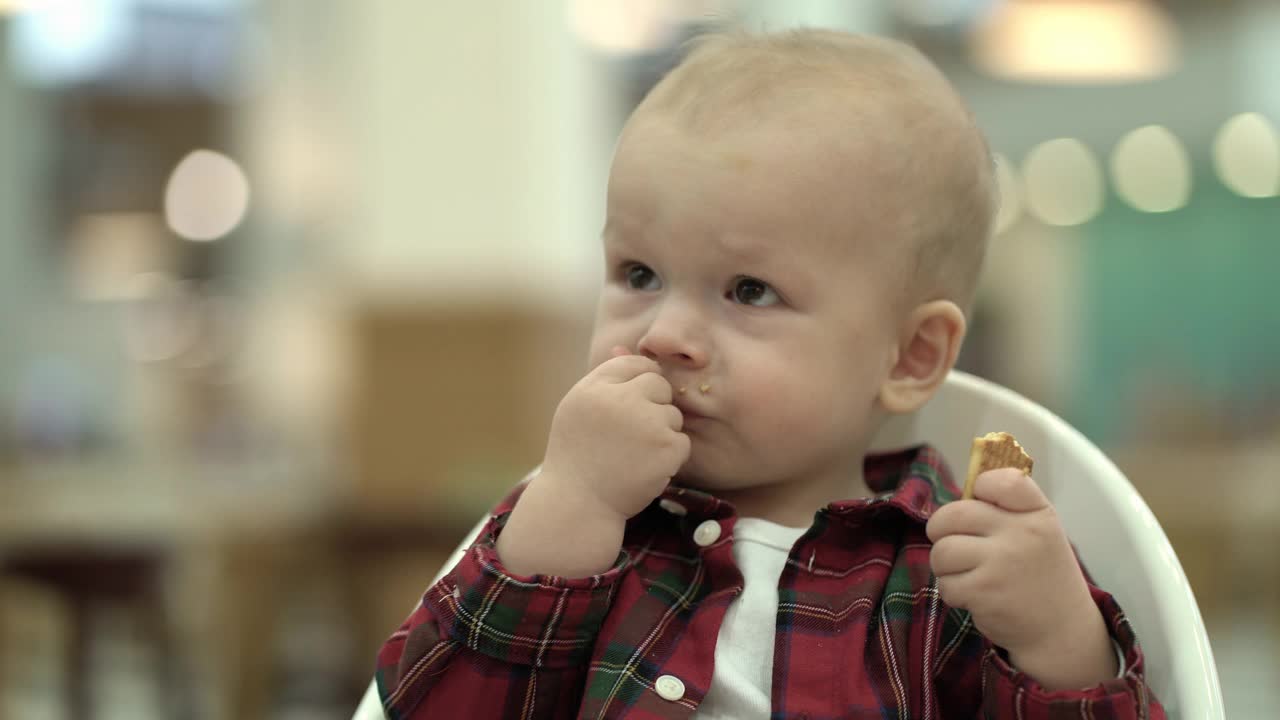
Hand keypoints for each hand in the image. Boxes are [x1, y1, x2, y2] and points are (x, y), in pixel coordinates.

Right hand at [541, 346, 689, 520]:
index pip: (633, 363)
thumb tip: (623, 345)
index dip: (636, 384)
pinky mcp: (666, 447)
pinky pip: (682, 441)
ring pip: (673, 414)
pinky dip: (669, 458)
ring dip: (661, 434)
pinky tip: (645, 470)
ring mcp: (645, 423)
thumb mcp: (578, 409)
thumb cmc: (576, 457)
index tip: (629, 407)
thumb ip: (603, 378)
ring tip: (633, 456)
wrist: (577, 506)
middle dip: (652, 406)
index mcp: (594, 388)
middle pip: (658, 384)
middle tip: (631, 436)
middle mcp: (619, 399)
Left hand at [926, 469, 1116, 688]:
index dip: (981, 487)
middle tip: (954, 544)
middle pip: (953, 514)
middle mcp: (1021, 534)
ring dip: (945, 565)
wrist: (1061, 631)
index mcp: (1038, 514)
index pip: (1002, 480)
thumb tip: (963, 493)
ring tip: (967, 574)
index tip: (980, 503)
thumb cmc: (1041, 575)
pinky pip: (945, 583)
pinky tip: (974, 596)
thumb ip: (1007, 510)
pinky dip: (952, 592)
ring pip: (942, 550)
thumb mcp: (1040, 533)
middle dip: (941, 530)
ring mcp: (1002, 563)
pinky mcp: (984, 592)